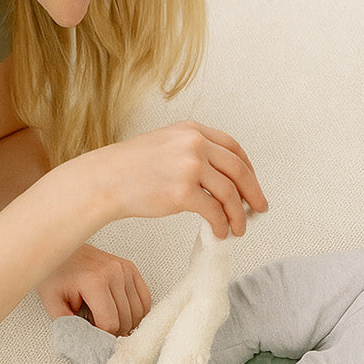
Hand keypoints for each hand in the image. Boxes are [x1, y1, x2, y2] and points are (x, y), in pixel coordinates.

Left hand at [36, 244, 151, 334]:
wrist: (61, 250)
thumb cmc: (56, 272)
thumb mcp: (52, 302)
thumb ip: (68, 325)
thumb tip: (84, 343)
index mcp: (94, 281)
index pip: (110, 323)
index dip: (102, 336)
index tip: (93, 336)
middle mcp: (114, 273)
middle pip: (126, 319)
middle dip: (114, 332)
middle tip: (100, 331)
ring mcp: (125, 269)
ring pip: (138, 311)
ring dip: (127, 323)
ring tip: (110, 322)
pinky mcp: (131, 268)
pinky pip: (145, 299)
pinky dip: (137, 311)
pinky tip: (123, 313)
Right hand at [83, 122, 268, 238]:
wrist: (104, 180)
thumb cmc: (130, 168)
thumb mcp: (166, 144)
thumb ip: (193, 152)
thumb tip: (220, 177)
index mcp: (193, 130)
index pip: (234, 148)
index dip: (248, 169)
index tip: (252, 184)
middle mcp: (195, 144)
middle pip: (239, 170)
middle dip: (253, 193)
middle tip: (259, 209)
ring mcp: (190, 166)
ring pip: (230, 193)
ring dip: (239, 214)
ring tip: (239, 228)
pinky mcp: (183, 192)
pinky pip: (214, 211)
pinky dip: (222, 224)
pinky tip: (221, 232)